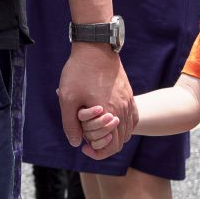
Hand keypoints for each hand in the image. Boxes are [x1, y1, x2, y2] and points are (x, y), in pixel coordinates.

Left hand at [57, 43, 135, 159]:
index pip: (112, 146)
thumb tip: (76, 143)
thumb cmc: (79, 72)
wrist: (95, 46)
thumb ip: (70, 124)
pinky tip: (110, 121)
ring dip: (114, 136)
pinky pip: (132, 117)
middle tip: (88, 140)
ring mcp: (128, 100)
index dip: (97, 152)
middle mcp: (123, 109)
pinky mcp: (128, 93)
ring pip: (127, 130)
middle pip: (120, 141)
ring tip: (97, 131)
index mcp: (109, 113)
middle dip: (105, 145)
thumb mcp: (67, 99)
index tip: (84, 147)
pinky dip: (124, 125)